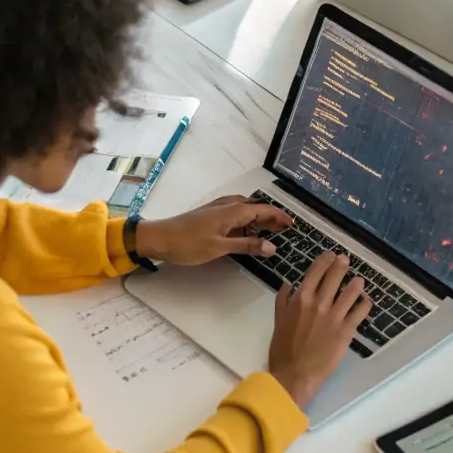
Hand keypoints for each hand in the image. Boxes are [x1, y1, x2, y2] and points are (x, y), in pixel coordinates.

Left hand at [136, 197, 292, 265]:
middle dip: (271, 217)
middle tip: (284, 230)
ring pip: (245, 209)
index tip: (292, 224)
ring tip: (269, 232)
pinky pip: (235, 213)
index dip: (279, 216)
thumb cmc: (189, 243)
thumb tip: (272, 247)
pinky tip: (245, 232)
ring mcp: (218, 209)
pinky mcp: (211, 215)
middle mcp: (228, 205)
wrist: (160, 238)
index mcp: (233, 211)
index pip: (263, 210)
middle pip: (256, 208)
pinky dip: (246, 220)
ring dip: (259, 218)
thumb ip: (247, 247)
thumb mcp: (220, 247)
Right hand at [268, 251, 370, 409]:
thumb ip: (283, 299)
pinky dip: (365, 303)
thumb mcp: (278, 320)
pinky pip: (361, 311)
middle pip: (336, 275)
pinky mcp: (346, 331)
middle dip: (342, 264)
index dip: (326, 259)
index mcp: (301, 298)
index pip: (317, 270)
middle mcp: (319, 302)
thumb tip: (288, 282)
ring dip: (357, 283)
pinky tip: (365, 302)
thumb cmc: (283, 349)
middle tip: (346, 261)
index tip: (331, 255)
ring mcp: (335, 316)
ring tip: (359, 281)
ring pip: (352, 290)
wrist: (294, 375)